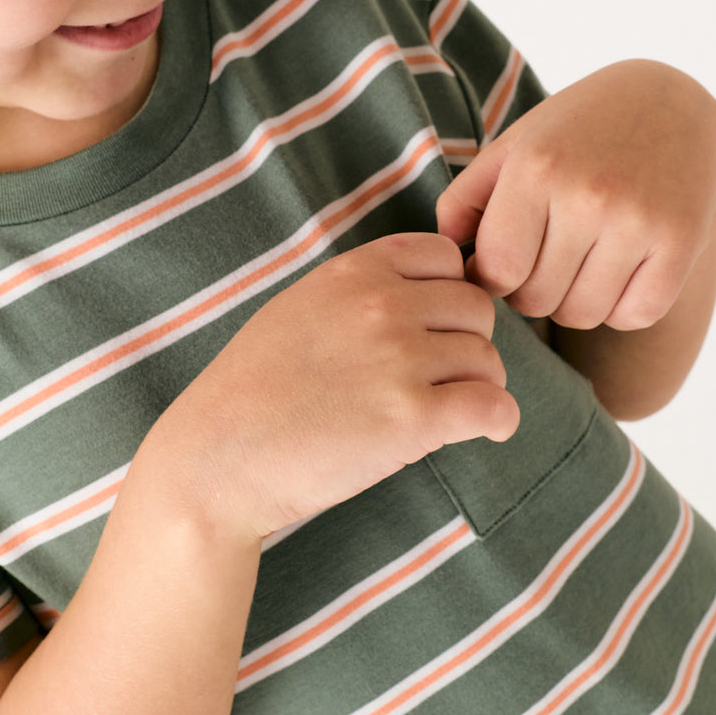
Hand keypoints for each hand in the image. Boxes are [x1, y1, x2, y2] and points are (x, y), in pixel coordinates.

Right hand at [150, 233, 519, 536]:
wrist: (217, 457)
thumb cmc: (252, 390)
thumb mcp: (299, 308)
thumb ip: (359, 292)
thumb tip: (427, 298)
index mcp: (354, 271)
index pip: (447, 257)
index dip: (449, 294)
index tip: (433, 328)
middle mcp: (383, 304)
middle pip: (477, 309)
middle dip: (466, 343)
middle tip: (438, 379)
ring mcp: (400, 359)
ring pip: (488, 360)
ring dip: (477, 386)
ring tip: (444, 411)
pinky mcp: (413, 418)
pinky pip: (495, 406)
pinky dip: (498, 419)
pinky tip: (483, 429)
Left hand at [435, 61, 715, 332]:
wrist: (670, 104)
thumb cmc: (573, 133)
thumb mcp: (512, 148)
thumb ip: (464, 201)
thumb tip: (445, 260)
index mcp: (535, 170)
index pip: (496, 273)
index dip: (492, 280)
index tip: (502, 264)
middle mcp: (588, 196)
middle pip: (536, 300)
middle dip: (532, 290)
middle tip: (546, 258)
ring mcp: (638, 221)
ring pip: (581, 315)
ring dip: (573, 301)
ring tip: (580, 262)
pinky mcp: (681, 242)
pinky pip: (633, 316)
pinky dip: (621, 306)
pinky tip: (620, 269)